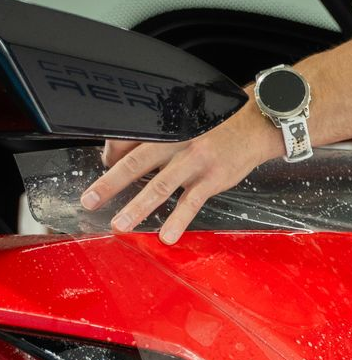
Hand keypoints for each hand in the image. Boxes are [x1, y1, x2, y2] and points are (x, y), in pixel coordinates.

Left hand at [80, 101, 283, 244]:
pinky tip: (166, 235)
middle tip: (90, 200)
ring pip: (160, 186)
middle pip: (136, 163)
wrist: (254, 126)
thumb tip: (127, 157)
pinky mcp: (212, 178)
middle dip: (110, 183)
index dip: (111, 157)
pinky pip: (191, 202)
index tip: (104, 171)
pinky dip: (178, 220)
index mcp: (164, 127)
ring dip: (138, 207)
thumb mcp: (184, 123)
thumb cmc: (216, 126)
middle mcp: (176, 141)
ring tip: (121, 224)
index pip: (128, 141)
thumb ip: (158, 140)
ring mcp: (194, 161)